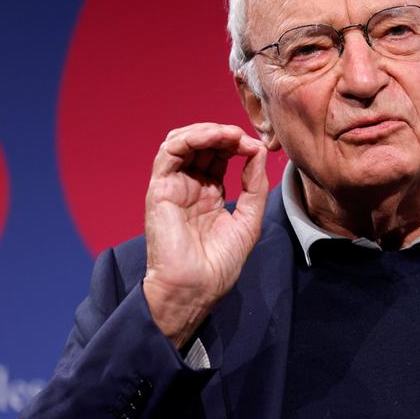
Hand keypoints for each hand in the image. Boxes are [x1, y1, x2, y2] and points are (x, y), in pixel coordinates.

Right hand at [142, 123, 267, 347]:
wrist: (196, 288)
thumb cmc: (219, 263)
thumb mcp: (249, 219)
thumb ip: (255, 185)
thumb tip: (259, 151)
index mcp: (208, 193)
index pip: (219, 155)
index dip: (238, 144)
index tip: (258, 147)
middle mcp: (189, 185)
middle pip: (202, 144)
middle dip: (225, 134)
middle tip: (244, 137)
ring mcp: (173, 186)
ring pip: (183, 141)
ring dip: (208, 131)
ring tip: (230, 134)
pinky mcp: (160, 188)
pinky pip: (169, 151)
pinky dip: (191, 137)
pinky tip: (214, 137)